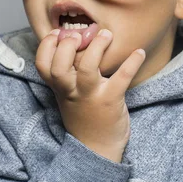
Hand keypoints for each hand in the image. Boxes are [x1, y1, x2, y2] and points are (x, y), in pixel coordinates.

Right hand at [35, 29, 145, 162]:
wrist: (98, 149)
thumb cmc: (84, 115)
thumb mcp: (68, 95)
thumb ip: (67, 73)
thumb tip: (73, 40)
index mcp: (60, 88)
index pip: (43, 65)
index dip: (47, 46)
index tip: (58, 32)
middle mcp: (72, 91)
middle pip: (59, 67)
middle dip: (67, 46)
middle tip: (80, 34)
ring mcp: (91, 96)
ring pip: (87, 69)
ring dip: (97, 47)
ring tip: (106, 34)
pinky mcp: (111, 100)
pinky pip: (121, 78)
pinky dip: (131, 63)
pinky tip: (139, 52)